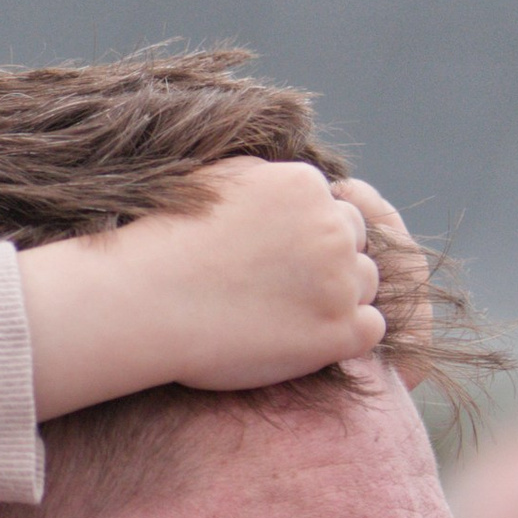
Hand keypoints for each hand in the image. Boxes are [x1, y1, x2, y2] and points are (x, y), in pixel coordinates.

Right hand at [21, 160, 407, 415]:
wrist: (145, 304)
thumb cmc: (166, 243)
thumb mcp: (216, 181)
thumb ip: (267, 178)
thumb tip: (297, 182)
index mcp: (304, 185)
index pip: (332, 208)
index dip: (303, 238)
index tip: (269, 261)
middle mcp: (332, 226)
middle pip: (354, 244)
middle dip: (325, 264)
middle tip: (276, 290)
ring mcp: (340, 279)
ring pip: (365, 285)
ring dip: (336, 299)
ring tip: (281, 315)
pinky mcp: (340, 330)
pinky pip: (372, 328)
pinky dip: (345, 336)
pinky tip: (303, 339)